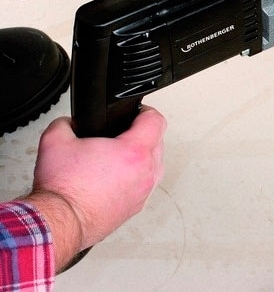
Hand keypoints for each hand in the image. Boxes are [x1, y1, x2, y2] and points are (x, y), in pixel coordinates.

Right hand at [22, 107, 165, 268]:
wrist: (59, 222)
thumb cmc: (63, 189)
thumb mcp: (55, 141)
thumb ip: (66, 123)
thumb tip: (70, 122)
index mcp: (134, 151)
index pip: (156, 121)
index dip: (144, 112)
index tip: (135, 113)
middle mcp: (146, 172)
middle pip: (157, 142)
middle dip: (141, 135)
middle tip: (120, 135)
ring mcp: (143, 192)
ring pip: (154, 166)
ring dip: (141, 158)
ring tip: (119, 156)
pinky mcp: (136, 207)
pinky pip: (145, 185)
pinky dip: (135, 179)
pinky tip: (116, 178)